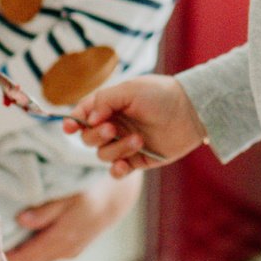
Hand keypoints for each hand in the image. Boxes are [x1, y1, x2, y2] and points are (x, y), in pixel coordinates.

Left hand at [7, 171, 142, 260]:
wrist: (119, 194)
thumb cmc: (92, 188)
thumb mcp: (69, 194)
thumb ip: (46, 210)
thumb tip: (21, 221)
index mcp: (62, 240)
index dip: (1, 256)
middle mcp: (64, 252)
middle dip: (5, 258)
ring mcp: (68, 252)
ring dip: (18, 254)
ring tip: (1, 235)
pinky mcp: (70, 249)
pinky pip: (42, 256)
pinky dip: (29, 250)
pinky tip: (21, 233)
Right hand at [65, 76, 204, 177]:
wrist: (191, 112)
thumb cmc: (161, 95)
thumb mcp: (130, 90)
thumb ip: (103, 100)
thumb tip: (87, 119)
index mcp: (110, 105)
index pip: (83, 115)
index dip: (72, 121)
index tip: (69, 127)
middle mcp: (114, 125)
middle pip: (88, 138)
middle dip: (96, 135)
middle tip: (111, 128)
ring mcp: (125, 143)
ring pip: (103, 155)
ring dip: (116, 149)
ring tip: (138, 139)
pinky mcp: (138, 160)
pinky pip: (117, 171)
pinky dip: (117, 170)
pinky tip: (124, 165)